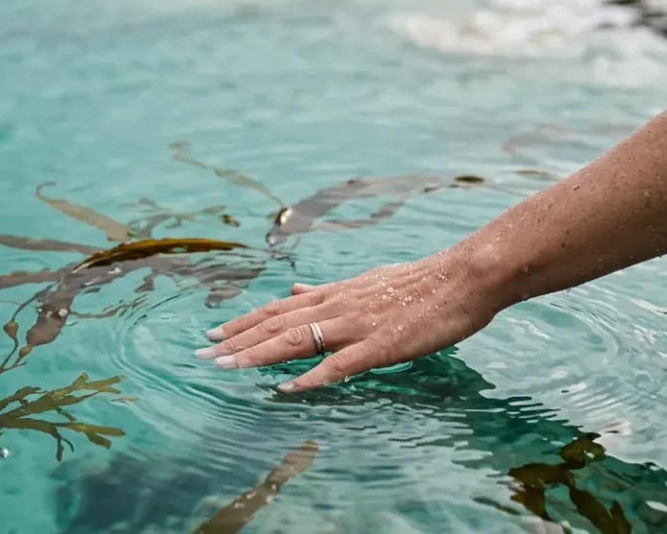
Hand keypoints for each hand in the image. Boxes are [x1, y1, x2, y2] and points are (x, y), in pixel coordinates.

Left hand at [194, 246, 506, 391]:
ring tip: (227, 367)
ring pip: (296, 341)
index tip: (214, 335)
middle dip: (237, 341)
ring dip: (258, 355)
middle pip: (276, 325)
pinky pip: (339, 365)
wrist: (463, 276)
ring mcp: (356, 325)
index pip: (277, 309)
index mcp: (334, 294)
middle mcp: (336, 306)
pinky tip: (288, 388)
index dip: (243, 323)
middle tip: (202, 355)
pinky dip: (311, 377)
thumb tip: (293, 293)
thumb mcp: (364, 281)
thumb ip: (326, 292)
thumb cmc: (420, 283)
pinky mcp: (381, 345)